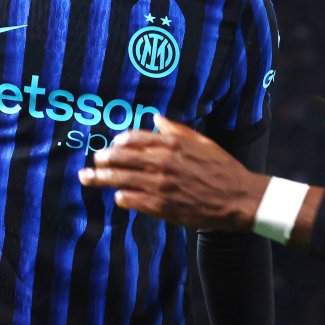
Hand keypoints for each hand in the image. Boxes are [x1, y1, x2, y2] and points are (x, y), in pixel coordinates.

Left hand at [79, 115, 269, 231]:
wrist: (238, 199)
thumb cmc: (223, 169)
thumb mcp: (202, 142)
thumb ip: (177, 130)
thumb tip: (155, 118)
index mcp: (173, 144)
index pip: (136, 138)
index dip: (120, 141)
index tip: (112, 144)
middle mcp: (163, 162)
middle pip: (122, 157)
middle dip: (103, 159)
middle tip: (93, 161)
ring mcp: (160, 185)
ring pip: (121, 179)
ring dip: (101, 178)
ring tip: (87, 178)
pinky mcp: (162, 207)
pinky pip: (132, 200)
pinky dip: (122, 197)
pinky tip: (118, 197)